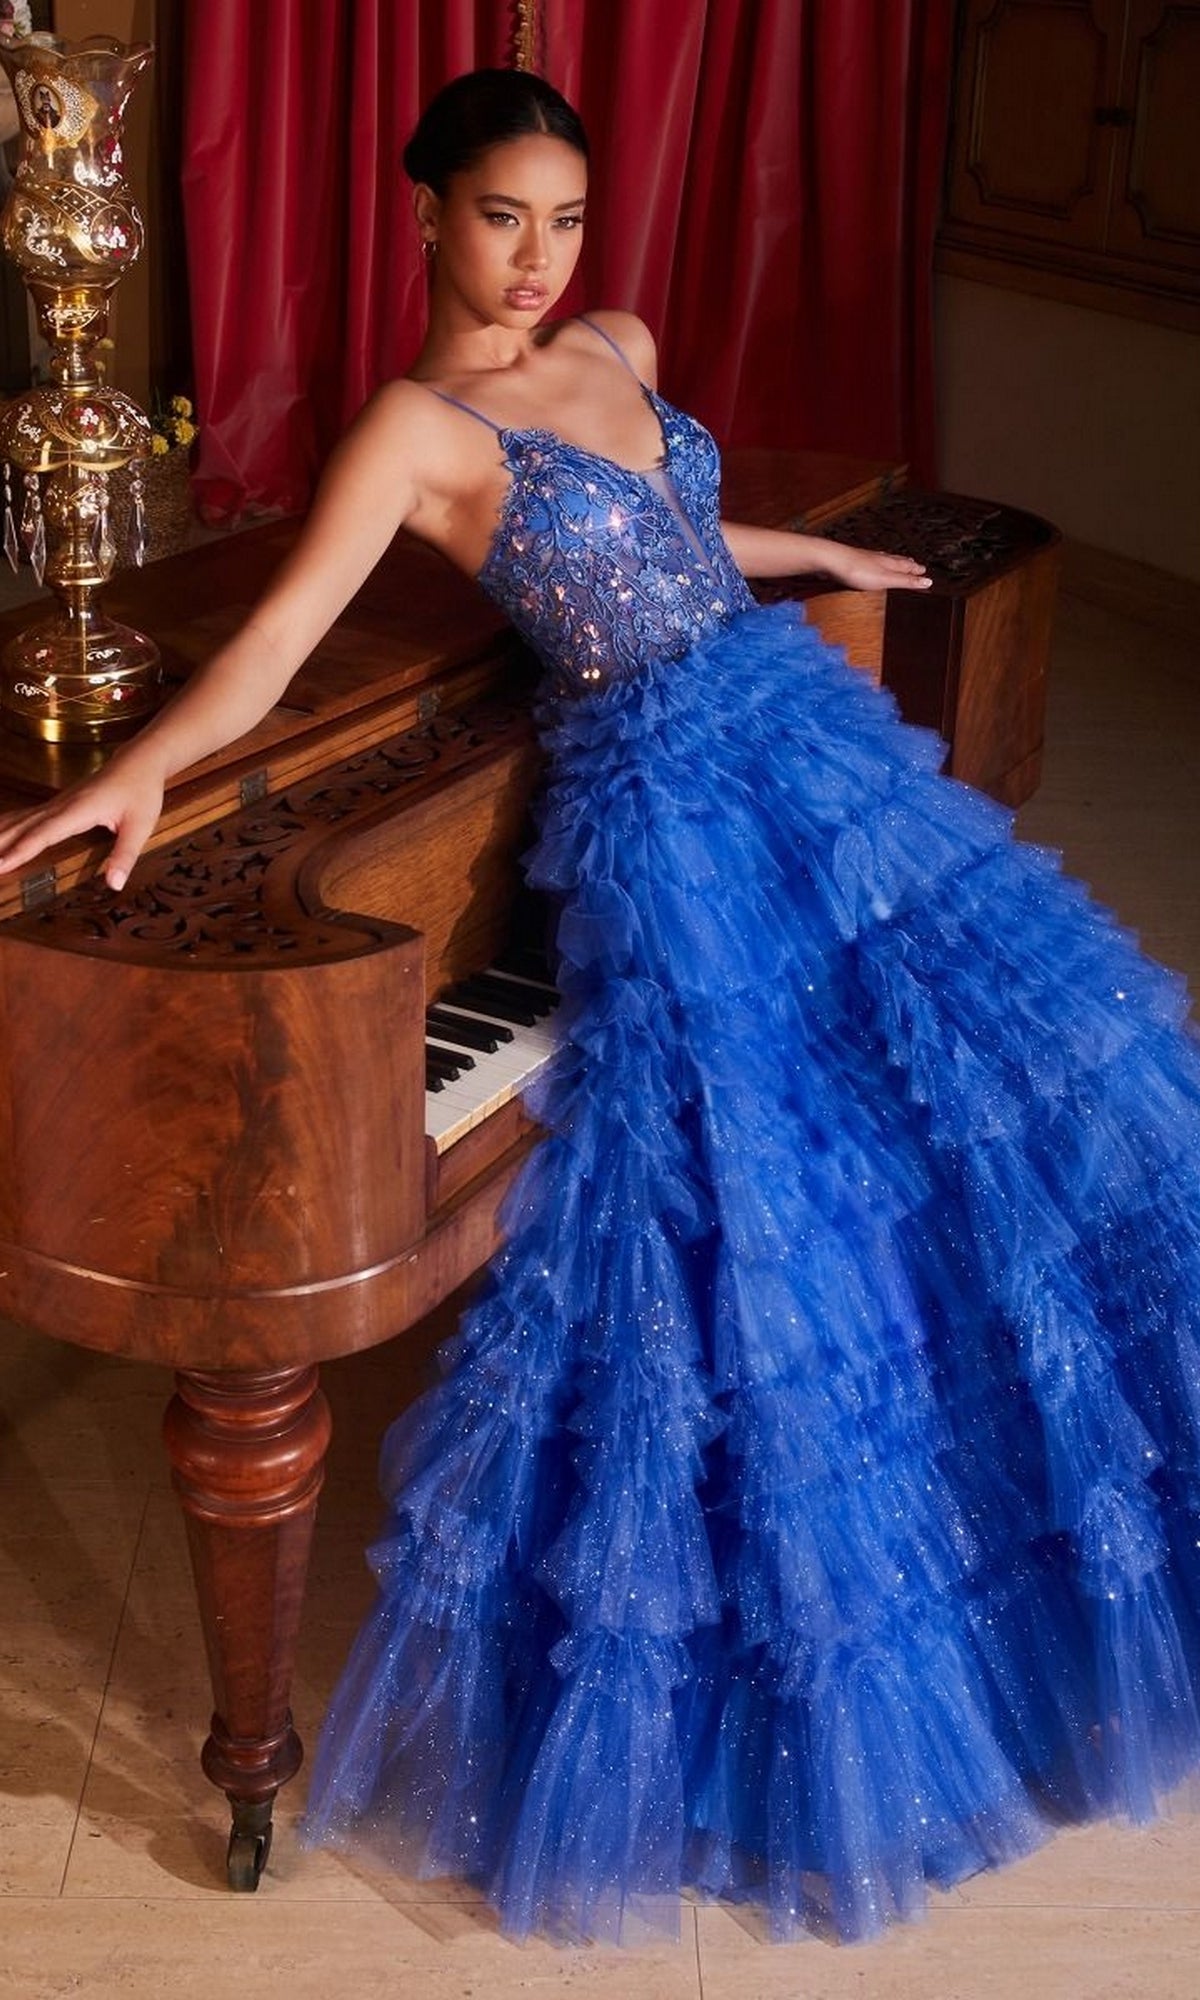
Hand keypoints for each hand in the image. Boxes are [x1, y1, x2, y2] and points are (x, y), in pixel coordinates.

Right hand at [0, 751, 165, 892]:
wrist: (139, 761)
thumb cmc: (141, 791)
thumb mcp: (140, 825)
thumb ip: (125, 855)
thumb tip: (114, 884)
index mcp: (79, 810)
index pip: (44, 834)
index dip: (21, 850)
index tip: (1, 864)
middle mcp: (61, 805)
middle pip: (22, 826)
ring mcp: (57, 803)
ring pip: (20, 819)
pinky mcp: (58, 804)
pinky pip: (26, 817)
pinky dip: (8, 826)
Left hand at [829, 545, 931, 592]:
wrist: (832, 561)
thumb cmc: (858, 570)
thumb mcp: (887, 579)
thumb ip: (906, 581)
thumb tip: (928, 580)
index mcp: (889, 563)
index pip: (907, 566)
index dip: (916, 570)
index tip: (924, 570)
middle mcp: (879, 558)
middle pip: (897, 560)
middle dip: (907, 563)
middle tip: (914, 563)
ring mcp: (866, 559)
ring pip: (883, 559)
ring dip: (892, 561)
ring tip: (896, 561)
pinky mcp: (853, 562)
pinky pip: (870, 562)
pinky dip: (876, 563)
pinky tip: (871, 564)